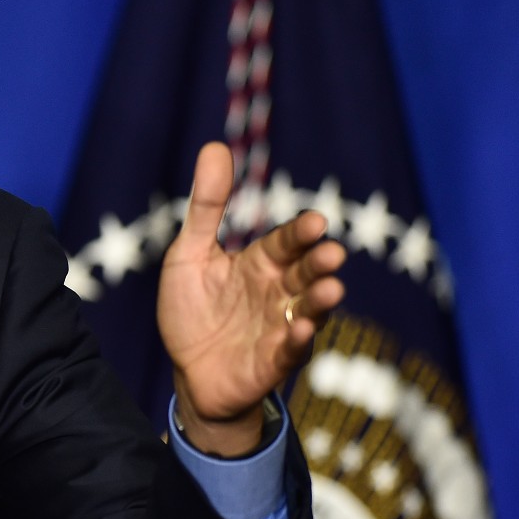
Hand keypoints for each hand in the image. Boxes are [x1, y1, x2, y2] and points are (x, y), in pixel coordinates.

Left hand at [159, 142, 345, 455]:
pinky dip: (297, 341)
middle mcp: (278, 292)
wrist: (188, 372)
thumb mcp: (189, 254)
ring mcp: (281, 327)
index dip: (300, 234)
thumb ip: (206, 207)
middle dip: (319, 263)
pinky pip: (290, 351)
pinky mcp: (274, 362)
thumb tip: (214, 147)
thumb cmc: (191, 310)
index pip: (285, 242)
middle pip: (304, 273)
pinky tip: (298, 330)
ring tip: (331, 289)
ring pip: (308, 310)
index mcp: (260, 264)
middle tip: (331, 253)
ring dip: (320, 300)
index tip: (316, 222)